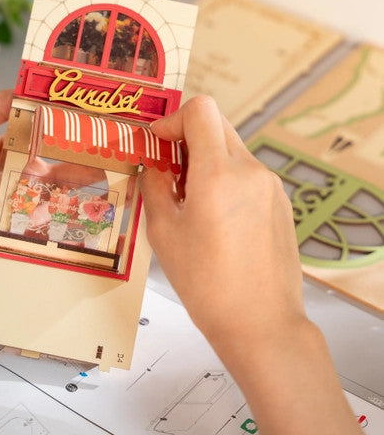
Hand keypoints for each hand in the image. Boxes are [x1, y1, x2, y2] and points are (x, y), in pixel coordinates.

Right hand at [139, 95, 305, 359]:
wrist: (262, 324)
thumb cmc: (208, 285)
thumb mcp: (164, 234)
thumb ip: (155, 187)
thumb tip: (153, 163)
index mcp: (218, 174)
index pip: (200, 110)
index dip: (173, 119)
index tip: (158, 144)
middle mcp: (249, 170)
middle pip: (217, 123)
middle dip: (187, 138)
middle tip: (168, 172)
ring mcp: (270, 185)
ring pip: (232, 148)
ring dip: (207, 159)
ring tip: (190, 201)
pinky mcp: (280, 201)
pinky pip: (248, 172)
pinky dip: (226, 178)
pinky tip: (216, 217)